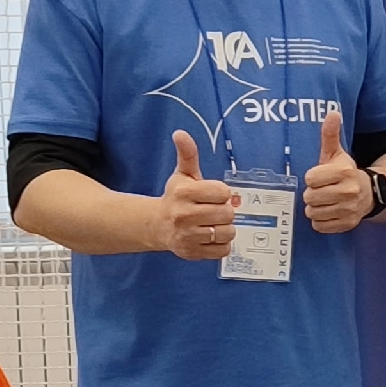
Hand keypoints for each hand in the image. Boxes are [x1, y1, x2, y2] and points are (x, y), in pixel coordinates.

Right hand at [156, 129, 237, 259]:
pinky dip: (221, 244)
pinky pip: (223, 250)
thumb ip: (187, 153)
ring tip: (213, 224)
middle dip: (225, 211)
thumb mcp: (182, 174)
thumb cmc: (176, 198)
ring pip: (227, 232)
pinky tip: (210, 237)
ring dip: (225, 228)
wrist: (158, 225)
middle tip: (214, 210)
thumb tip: (180, 133)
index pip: (223, 192)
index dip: (222, 193)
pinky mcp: (192, 252)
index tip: (214, 194)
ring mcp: (187, 236)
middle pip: (227, 213)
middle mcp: (184, 215)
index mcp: (184, 193)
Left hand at [303, 108, 372, 233]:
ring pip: (313, 213)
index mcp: (344, 172)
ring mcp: (349, 210)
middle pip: (310, 197)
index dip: (312, 178)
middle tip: (321, 190)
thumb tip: (332, 113)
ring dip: (315, 208)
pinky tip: (329, 212)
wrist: (368, 193)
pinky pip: (320, 226)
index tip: (320, 177)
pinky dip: (321, 221)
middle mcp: (349, 191)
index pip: (310, 178)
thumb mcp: (337, 153)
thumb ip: (330, 134)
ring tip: (324, 201)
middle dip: (312, 194)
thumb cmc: (345, 173)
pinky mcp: (348, 224)